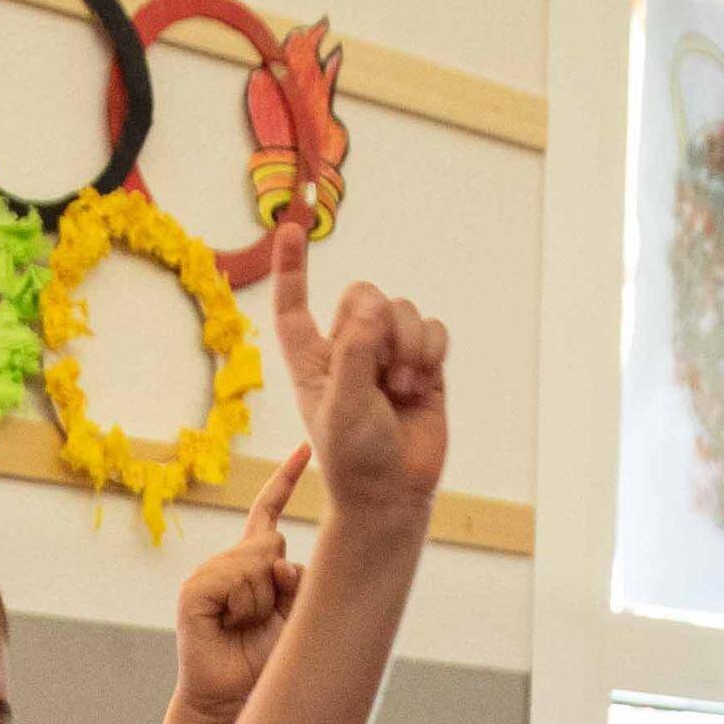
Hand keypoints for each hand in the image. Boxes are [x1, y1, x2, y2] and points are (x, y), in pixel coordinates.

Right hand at [170, 448, 308, 720]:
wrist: (236, 700)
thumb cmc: (268, 660)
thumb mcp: (299, 615)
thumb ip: (300, 581)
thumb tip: (278, 559)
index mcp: (254, 563)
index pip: (269, 512)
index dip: (286, 480)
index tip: (306, 448)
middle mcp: (229, 562)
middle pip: (273, 544)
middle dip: (280, 587)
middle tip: (260, 621)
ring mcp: (208, 573)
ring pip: (257, 564)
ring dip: (262, 604)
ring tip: (244, 628)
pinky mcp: (194, 591)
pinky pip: (233, 580)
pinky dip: (241, 607)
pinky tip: (228, 625)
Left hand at [268, 224, 447, 523]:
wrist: (394, 494)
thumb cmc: (355, 457)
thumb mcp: (343, 404)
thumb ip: (355, 352)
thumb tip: (376, 306)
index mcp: (312, 360)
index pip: (294, 306)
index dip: (291, 269)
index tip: (291, 229)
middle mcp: (348, 350)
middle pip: (363, 295)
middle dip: (378, 321)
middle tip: (384, 367)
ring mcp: (388, 355)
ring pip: (402, 310)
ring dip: (407, 345)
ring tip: (403, 389)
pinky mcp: (423, 365)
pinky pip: (432, 329)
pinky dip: (431, 350)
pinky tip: (423, 382)